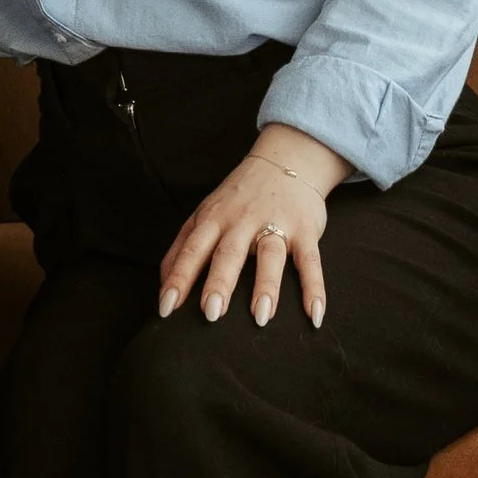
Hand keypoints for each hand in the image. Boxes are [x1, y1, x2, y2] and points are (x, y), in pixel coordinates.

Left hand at [157, 135, 351, 331]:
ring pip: (270, 255)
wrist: (284, 161)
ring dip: (266, 285)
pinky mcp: (305, 231)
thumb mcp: (205, 215)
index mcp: (213, 220)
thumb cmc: (236, 199)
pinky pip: (310, 262)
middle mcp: (241, 222)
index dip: (178, 279)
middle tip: (211, 313)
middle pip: (228, 253)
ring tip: (260, 316)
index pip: (191, 251)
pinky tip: (314, 314)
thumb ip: (182, 248)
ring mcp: (276, 224)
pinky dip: (314, 288)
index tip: (166, 308)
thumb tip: (163, 287)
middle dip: (218, 283)